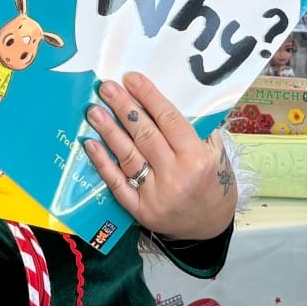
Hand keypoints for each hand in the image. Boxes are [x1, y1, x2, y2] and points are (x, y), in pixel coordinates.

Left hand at [84, 73, 238, 240]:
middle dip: (123, 107)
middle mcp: (176, 176)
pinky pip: (117, 183)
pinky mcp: (140, 210)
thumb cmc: (213, 183)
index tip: (131, 78)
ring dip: (109, 130)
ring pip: (128, 156)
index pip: (169, 120)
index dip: (148, 97)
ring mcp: (156, 195)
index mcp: (197, 158)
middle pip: (145, 134)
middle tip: (106, 87)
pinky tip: (90, 144)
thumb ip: (196, 129)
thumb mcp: (216, 154)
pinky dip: (102, 163)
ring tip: (93, 110)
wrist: (209, 227)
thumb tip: (162, 100)